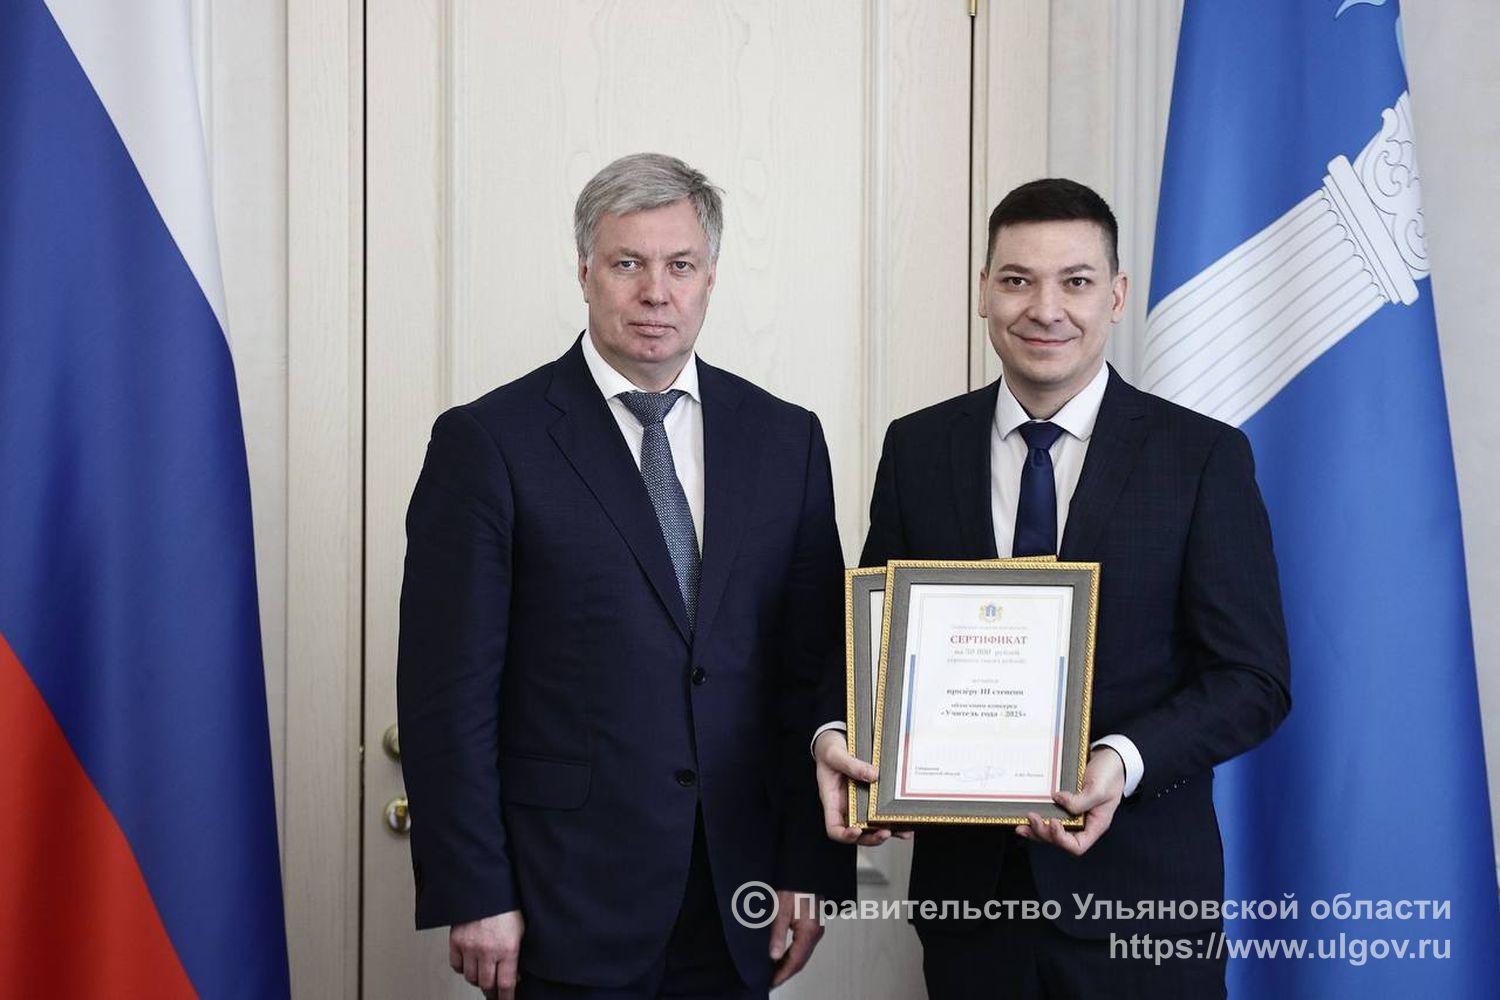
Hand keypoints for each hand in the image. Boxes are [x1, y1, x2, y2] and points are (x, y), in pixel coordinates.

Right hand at [449, 910, 523, 998]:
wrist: (485, 885)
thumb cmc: (506, 903)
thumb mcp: (522, 928)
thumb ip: (518, 952)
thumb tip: (516, 973)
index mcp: (507, 947)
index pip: (506, 984)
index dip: (506, 997)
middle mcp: (487, 950)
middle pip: (486, 984)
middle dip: (492, 991)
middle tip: (495, 992)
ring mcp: (469, 947)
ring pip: (471, 977)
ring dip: (478, 979)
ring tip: (484, 977)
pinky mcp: (456, 941)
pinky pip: (457, 965)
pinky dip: (463, 968)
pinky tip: (470, 965)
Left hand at [768, 889, 824, 986]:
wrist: (805, 869)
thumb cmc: (794, 885)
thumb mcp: (781, 908)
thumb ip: (777, 933)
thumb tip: (774, 956)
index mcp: (809, 931)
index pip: (795, 962)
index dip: (782, 975)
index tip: (769, 983)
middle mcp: (816, 933)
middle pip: (800, 961)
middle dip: (783, 973)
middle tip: (767, 981)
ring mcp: (816, 930)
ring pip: (801, 955)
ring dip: (787, 965)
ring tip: (770, 973)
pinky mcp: (812, 926)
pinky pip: (802, 947)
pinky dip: (791, 955)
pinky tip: (780, 958)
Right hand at [812, 730, 893, 845]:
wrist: (836, 738)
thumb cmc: (828, 749)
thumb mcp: (834, 754)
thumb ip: (851, 765)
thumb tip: (873, 775)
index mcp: (832, 800)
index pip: (834, 828)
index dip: (845, 835)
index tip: (857, 830)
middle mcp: (846, 806)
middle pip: (857, 833)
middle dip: (872, 837)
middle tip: (885, 832)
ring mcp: (860, 802)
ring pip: (873, 825)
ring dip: (888, 831)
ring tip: (902, 831)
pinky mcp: (872, 796)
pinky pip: (882, 811)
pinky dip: (895, 819)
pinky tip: (907, 821)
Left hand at [1016, 746, 1124, 856]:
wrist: (1110, 757)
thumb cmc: (1111, 774)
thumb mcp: (1100, 788)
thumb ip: (1080, 800)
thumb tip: (1057, 800)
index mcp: (1095, 824)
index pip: (1077, 846)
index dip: (1062, 839)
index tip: (1054, 822)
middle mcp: (1083, 823)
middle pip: (1060, 840)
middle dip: (1044, 832)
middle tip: (1032, 817)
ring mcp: (1072, 813)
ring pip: (1051, 831)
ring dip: (1036, 830)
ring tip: (1022, 824)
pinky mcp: (1064, 803)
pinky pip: (1050, 814)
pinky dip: (1038, 818)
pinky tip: (1025, 815)